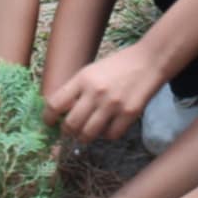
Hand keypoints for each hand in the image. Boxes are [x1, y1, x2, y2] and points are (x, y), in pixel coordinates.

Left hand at [45, 44, 163, 143]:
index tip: (49, 122)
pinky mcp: (129, 114)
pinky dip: (106, 135)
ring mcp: (113, 104)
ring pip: (88, 134)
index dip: (48, 117)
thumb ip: (77, 89)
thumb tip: (61, 111)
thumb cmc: (118, 65)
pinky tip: (107, 127)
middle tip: (69, 130)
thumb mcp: (92, 71)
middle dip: (66, 131)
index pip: (55, 103)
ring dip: (83, 137)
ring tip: (85, 133)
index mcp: (83, 78)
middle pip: (70, 124)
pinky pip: (110, 135)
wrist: (149, 61)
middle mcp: (96, 92)